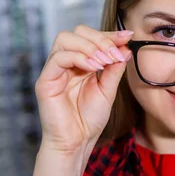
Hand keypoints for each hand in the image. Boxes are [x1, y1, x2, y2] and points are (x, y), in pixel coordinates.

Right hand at [31, 25, 132, 175]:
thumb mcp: (108, 90)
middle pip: (77, 32)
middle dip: (100, 39)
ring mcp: (54, 70)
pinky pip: (58, 58)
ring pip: (65, 39)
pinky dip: (79, 58)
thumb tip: (125, 47)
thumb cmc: (89, 119)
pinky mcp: (46, 81)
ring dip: (90, 47)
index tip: (128, 36)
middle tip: (115, 53)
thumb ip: (115, 68)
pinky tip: (94, 68)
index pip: (91, 37)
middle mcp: (66, 63)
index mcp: (80, 63)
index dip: (110, 34)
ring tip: (105, 62)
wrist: (77, 143)